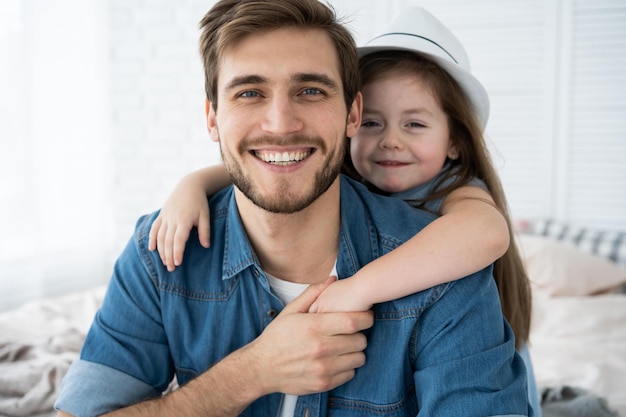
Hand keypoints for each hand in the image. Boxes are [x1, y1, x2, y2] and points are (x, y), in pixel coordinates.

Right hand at [148, 182, 210, 271]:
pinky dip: (151, 239)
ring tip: (164, 263)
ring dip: (161, 251)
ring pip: (159, 236)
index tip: (178, 263)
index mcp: (183, 220)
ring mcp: (165, 217)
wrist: (189, 185)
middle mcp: (172, 219)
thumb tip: (206, 246)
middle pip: (167, 241)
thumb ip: (205, 231)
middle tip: (171, 269)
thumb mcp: (205, 215)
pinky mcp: (162, 215)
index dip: (177, 252)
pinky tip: (152, 249)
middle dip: (168, 256)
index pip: (178, 239)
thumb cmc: (200, 202)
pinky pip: (154, 228)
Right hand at [245, 277, 373, 394]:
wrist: (261, 368)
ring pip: (359, 358)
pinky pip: (350, 374)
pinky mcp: (323, 383)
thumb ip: (313, 293)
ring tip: (345, 346)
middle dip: (360, 334)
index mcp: (313, 327)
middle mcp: (320, 348)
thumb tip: (332, 279)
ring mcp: (323, 368)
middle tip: (352, 331)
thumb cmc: (276, 338)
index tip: (365, 316)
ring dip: (356, 351)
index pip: (353, 322)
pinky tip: (336, 360)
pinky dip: (347, 366)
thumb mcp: (291, 311)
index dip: (365, 318)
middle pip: (360, 340)